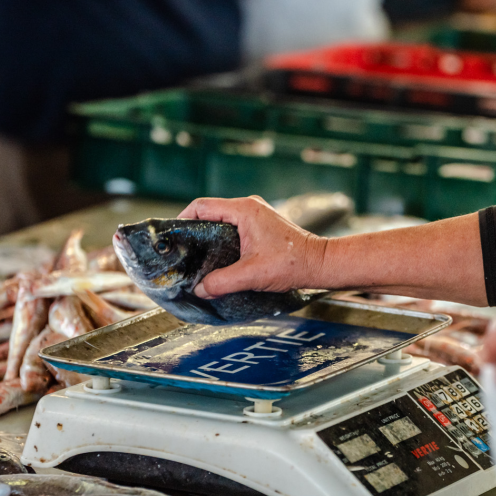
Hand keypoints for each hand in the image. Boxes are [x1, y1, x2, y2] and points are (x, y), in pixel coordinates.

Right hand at [178, 196, 327, 297]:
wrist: (320, 263)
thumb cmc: (292, 263)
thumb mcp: (252, 275)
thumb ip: (221, 282)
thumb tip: (199, 289)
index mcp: (244, 210)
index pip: (201, 206)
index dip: (183, 219)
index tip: (175, 238)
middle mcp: (249, 207)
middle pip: (210, 212)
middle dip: (194, 231)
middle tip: (182, 251)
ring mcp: (256, 215)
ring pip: (221, 221)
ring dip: (209, 237)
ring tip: (197, 257)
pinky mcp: (261, 226)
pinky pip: (233, 228)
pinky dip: (222, 240)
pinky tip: (218, 259)